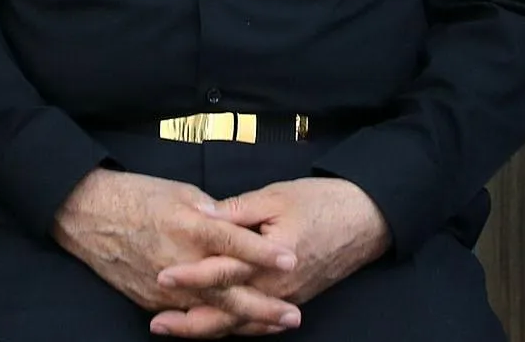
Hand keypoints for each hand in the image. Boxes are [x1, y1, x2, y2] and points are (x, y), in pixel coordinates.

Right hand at [52, 169, 297, 335]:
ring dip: (245, 321)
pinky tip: (238, 326)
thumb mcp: (180, 192)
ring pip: (211, 312)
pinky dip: (214, 322)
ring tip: (275, 324)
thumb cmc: (137, 196)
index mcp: (188, 227)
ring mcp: (165, 287)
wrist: (90, 217)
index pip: (233, 243)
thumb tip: (236, 224)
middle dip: (263, 307)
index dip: (263, 253)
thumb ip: (212, 212)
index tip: (291, 260)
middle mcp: (179, 262)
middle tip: (293, 315)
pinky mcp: (152, 301)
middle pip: (228, 290)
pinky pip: (189, 317)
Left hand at [152, 179, 389, 336]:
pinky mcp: (294, 298)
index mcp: (270, 259)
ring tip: (177, 329)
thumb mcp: (276, 196)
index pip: (223, 272)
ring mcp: (288, 298)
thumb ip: (236, 211)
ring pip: (243, 323)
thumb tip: (202, 215)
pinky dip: (237, 329)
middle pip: (228, 312)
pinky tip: (218, 329)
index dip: (190, 276)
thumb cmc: (322, 202)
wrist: (367, 218)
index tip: (162, 276)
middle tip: (157, 322)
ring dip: (209, 329)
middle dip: (191, 320)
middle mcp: (278, 287)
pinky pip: (261, 323)